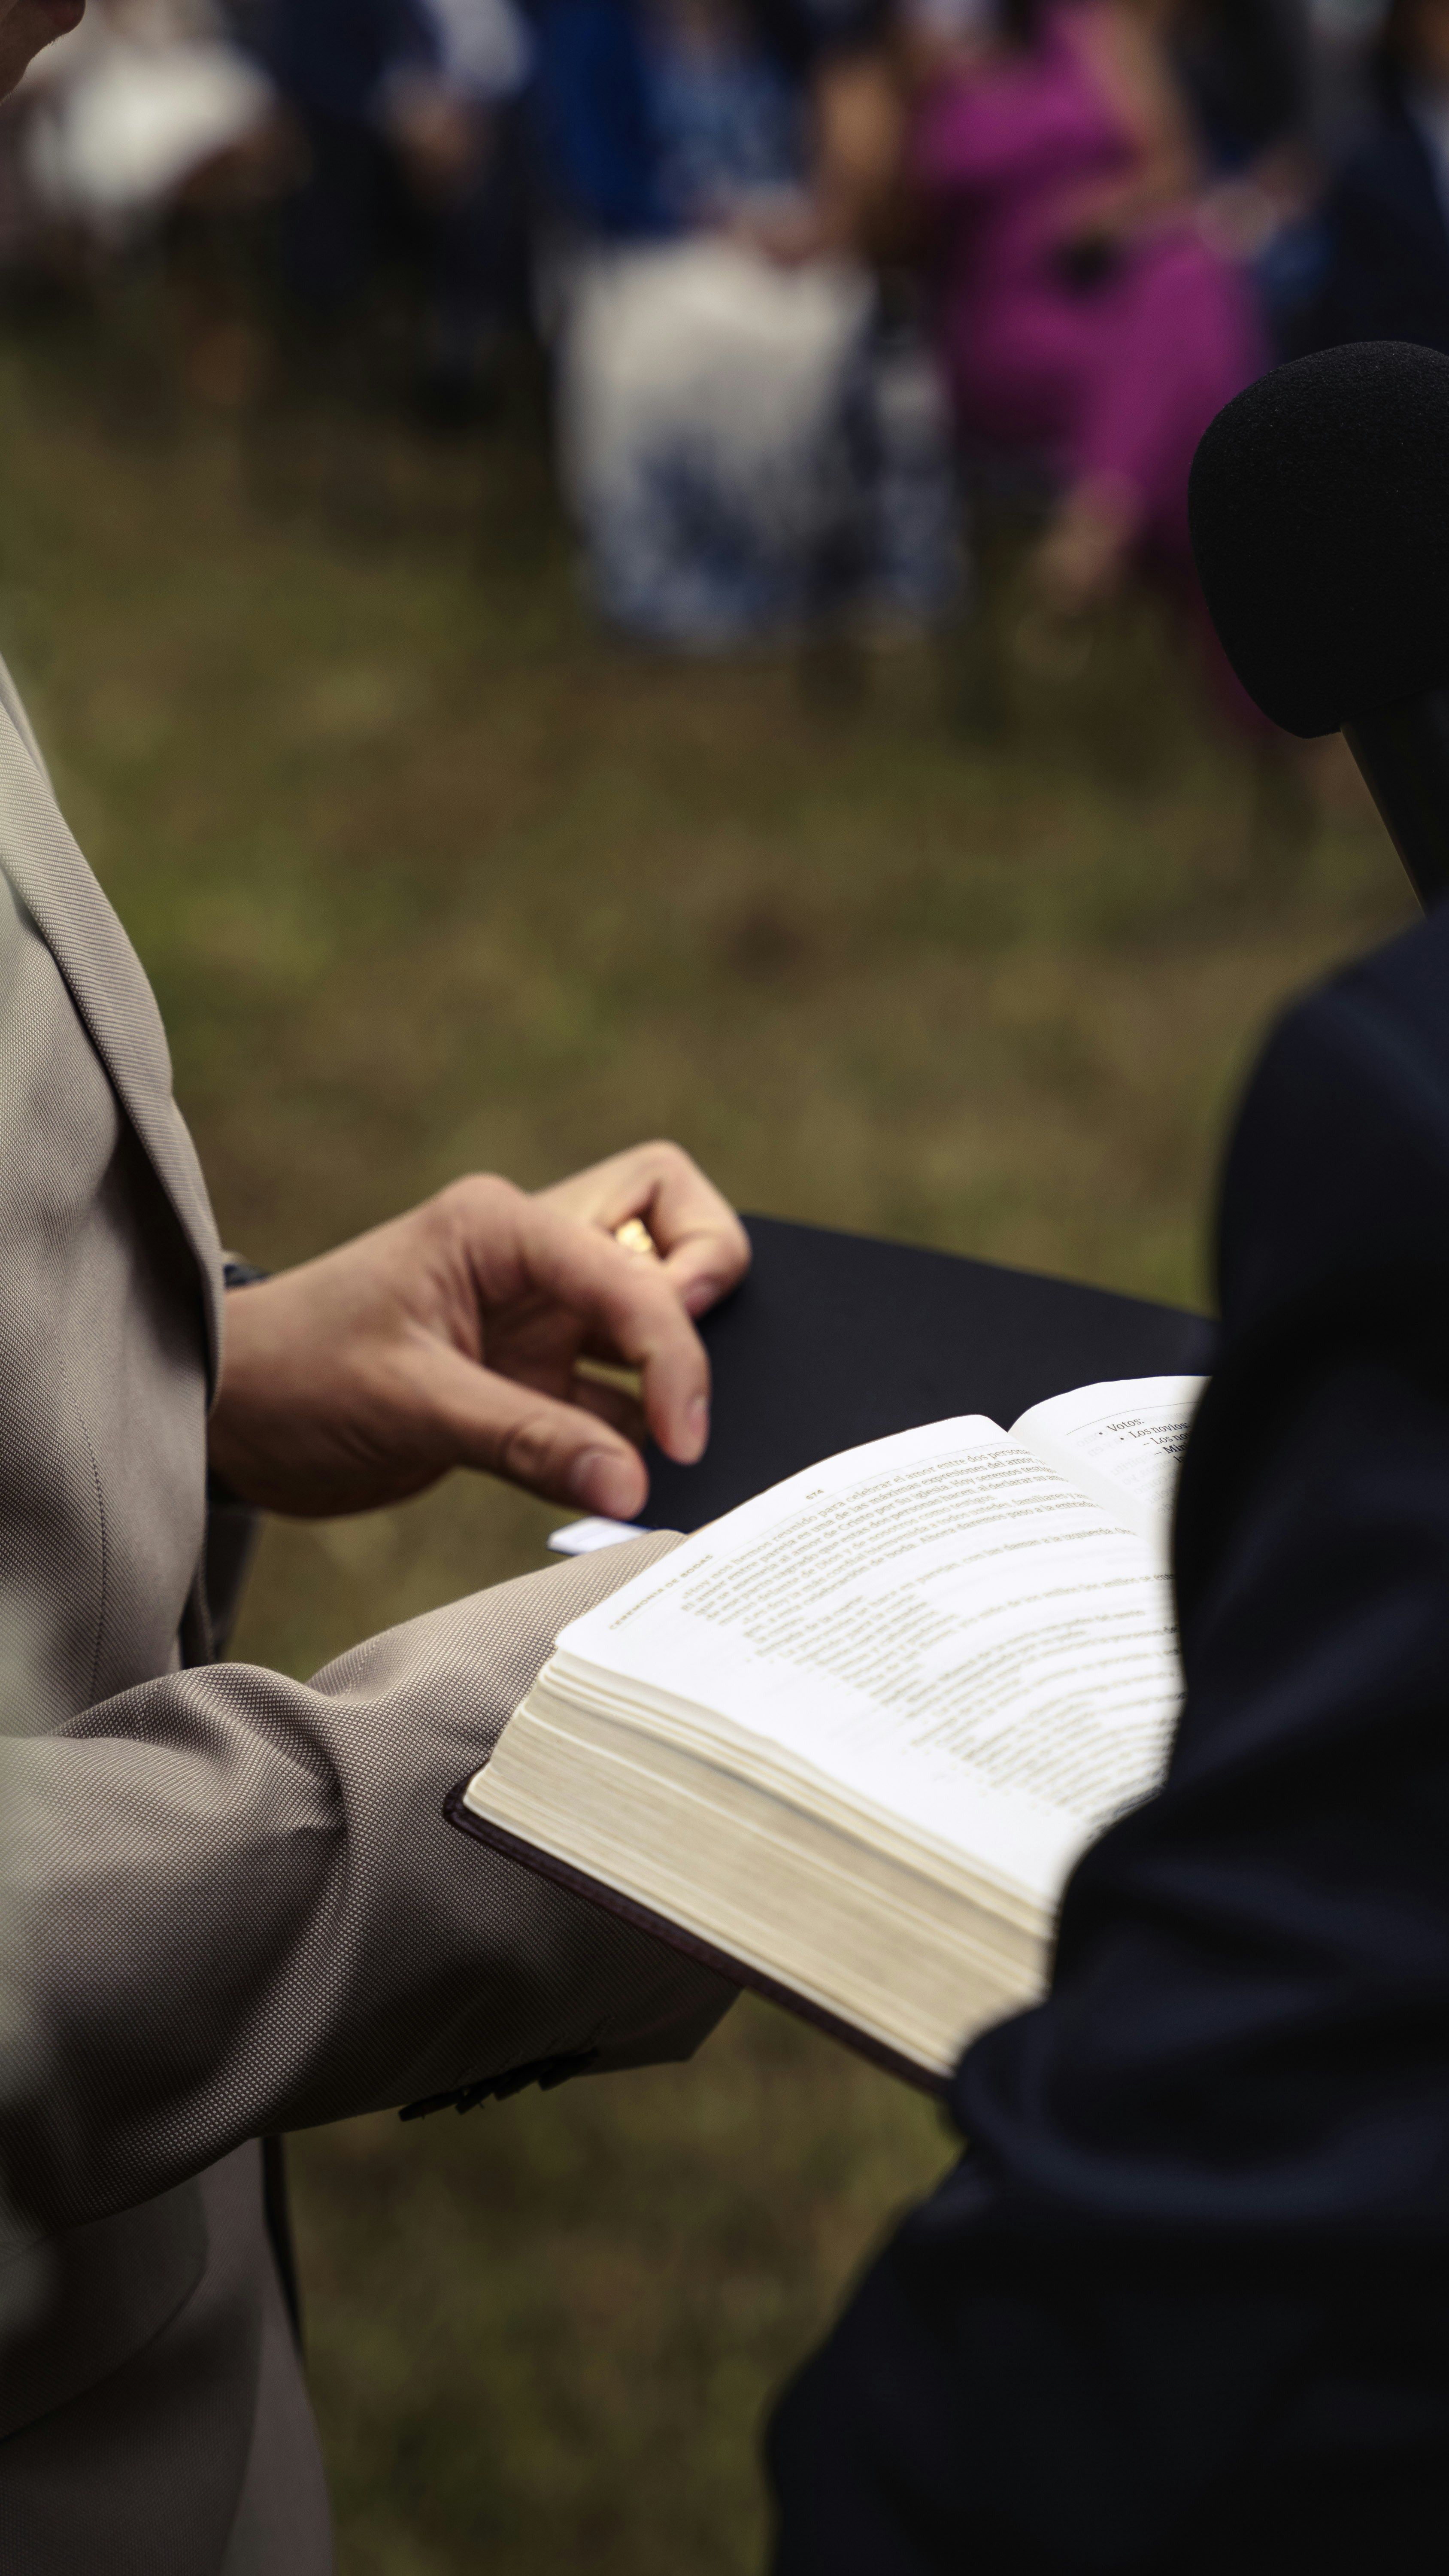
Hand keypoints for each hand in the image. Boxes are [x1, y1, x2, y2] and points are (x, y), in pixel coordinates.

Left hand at [208, 1143, 749, 1521]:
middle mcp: (533, 1256)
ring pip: (655, 1307)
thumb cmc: (295, 1379)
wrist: (228, 1418)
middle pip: (671, 1225)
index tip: (680, 1437)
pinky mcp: (533, 1375)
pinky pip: (615, 1391)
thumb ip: (527, 1442)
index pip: (631, 1267)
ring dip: (674, 1368)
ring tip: (677, 1442)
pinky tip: (635, 1477)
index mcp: (501, 1228)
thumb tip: (635, 1487)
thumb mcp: (408, 1407)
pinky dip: (634, 1430)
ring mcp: (538, 1314)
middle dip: (706, 1288)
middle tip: (684, 1379)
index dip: (673, 1351)